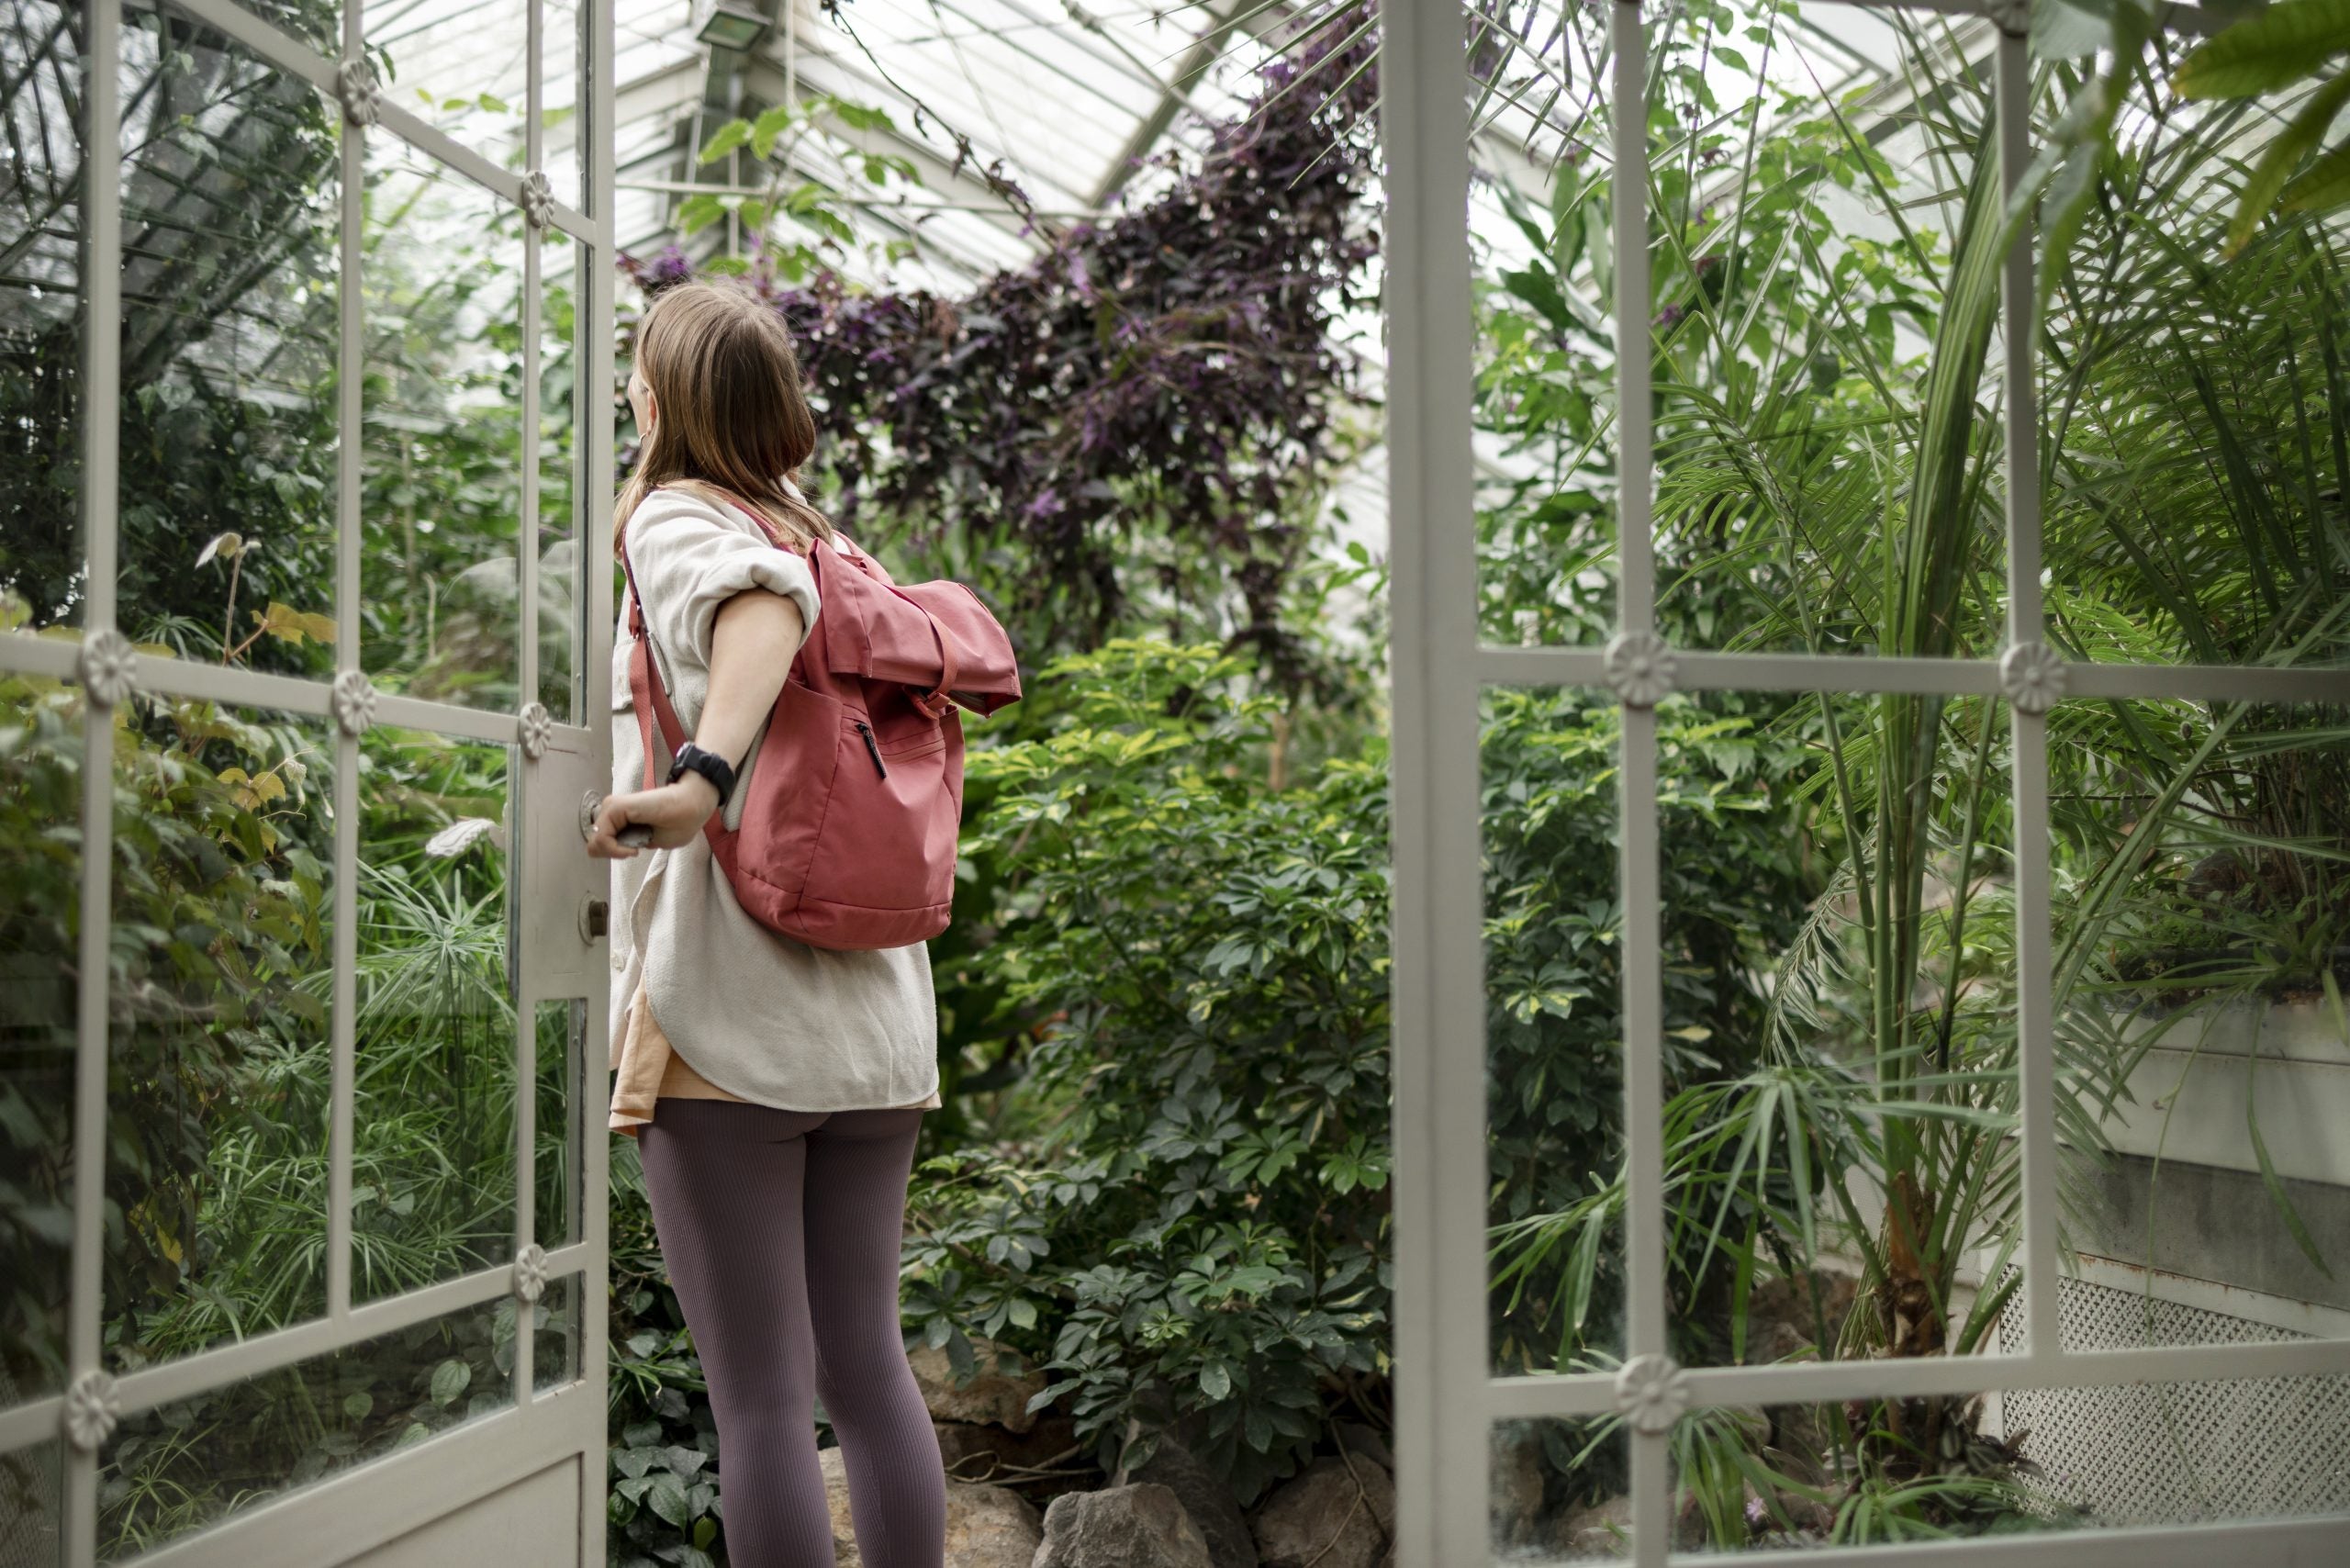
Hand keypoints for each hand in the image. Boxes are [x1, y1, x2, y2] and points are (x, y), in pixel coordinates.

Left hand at [586, 776, 719, 858]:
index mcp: (620, 818)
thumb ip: (628, 843)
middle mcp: (613, 810)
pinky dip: (615, 849)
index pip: (601, 843)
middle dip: (612, 853)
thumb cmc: (679, 823)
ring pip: (596, 841)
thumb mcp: (649, 842)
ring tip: (637, 847)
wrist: (693, 806)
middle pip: (595, 843)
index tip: (636, 852)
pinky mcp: (615, 807)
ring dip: (615, 851)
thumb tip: (612, 847)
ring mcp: (612, 807)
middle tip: (634, 850)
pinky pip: (602, 837)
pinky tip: (633, 848)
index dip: (615, 854)